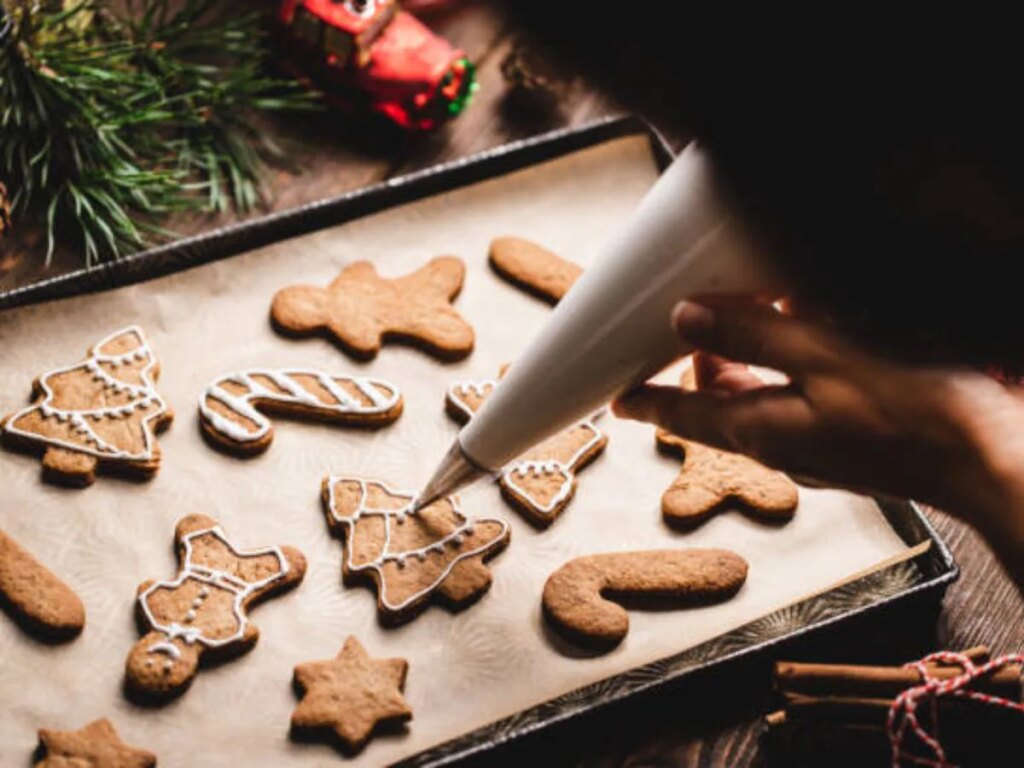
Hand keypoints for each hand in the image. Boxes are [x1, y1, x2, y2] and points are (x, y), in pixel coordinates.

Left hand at [613, 300, 1023, 585]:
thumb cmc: (911, 407)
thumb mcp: (821, 357)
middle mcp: (783, 446)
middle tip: (695, 322)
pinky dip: (793, 367)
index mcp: (761, 431)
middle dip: (701, 364)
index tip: (614, 396)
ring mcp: (821, 446)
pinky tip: (816, 334)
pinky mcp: (856, 439)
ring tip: (757, 312)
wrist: (994, 462)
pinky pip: (804, 400)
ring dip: (751, 359)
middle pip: (721, 403)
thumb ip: (750, 337)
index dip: (646, 401)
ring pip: (764, 398)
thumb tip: (685, 319)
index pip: (683, 415)